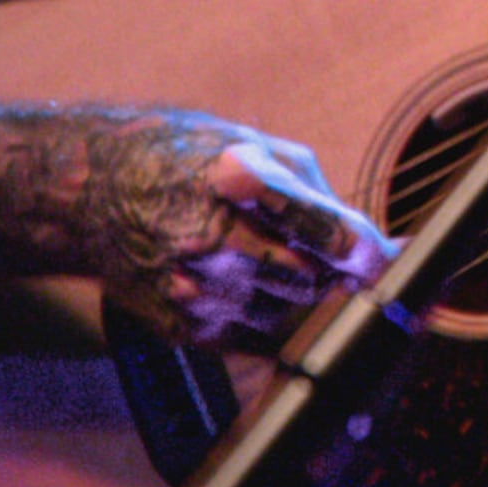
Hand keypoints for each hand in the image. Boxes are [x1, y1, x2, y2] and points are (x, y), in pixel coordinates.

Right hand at [57, 108, 395, 353]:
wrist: (99, 190)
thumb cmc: (195, 162)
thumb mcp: (265, 152)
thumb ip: (325, 200)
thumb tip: (388, 248)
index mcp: (240, 179)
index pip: (324, 228)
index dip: (364, 251)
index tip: (388, 260)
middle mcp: (211, 237)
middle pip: (310, 276)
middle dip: (329, 269)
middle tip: (325, 253)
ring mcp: (192, 285)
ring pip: (285, 310)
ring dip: (292, 291)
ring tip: (259, 253)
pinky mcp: (179, 323)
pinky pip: (250, 334)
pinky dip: (259, 312)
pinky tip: (235, 279)